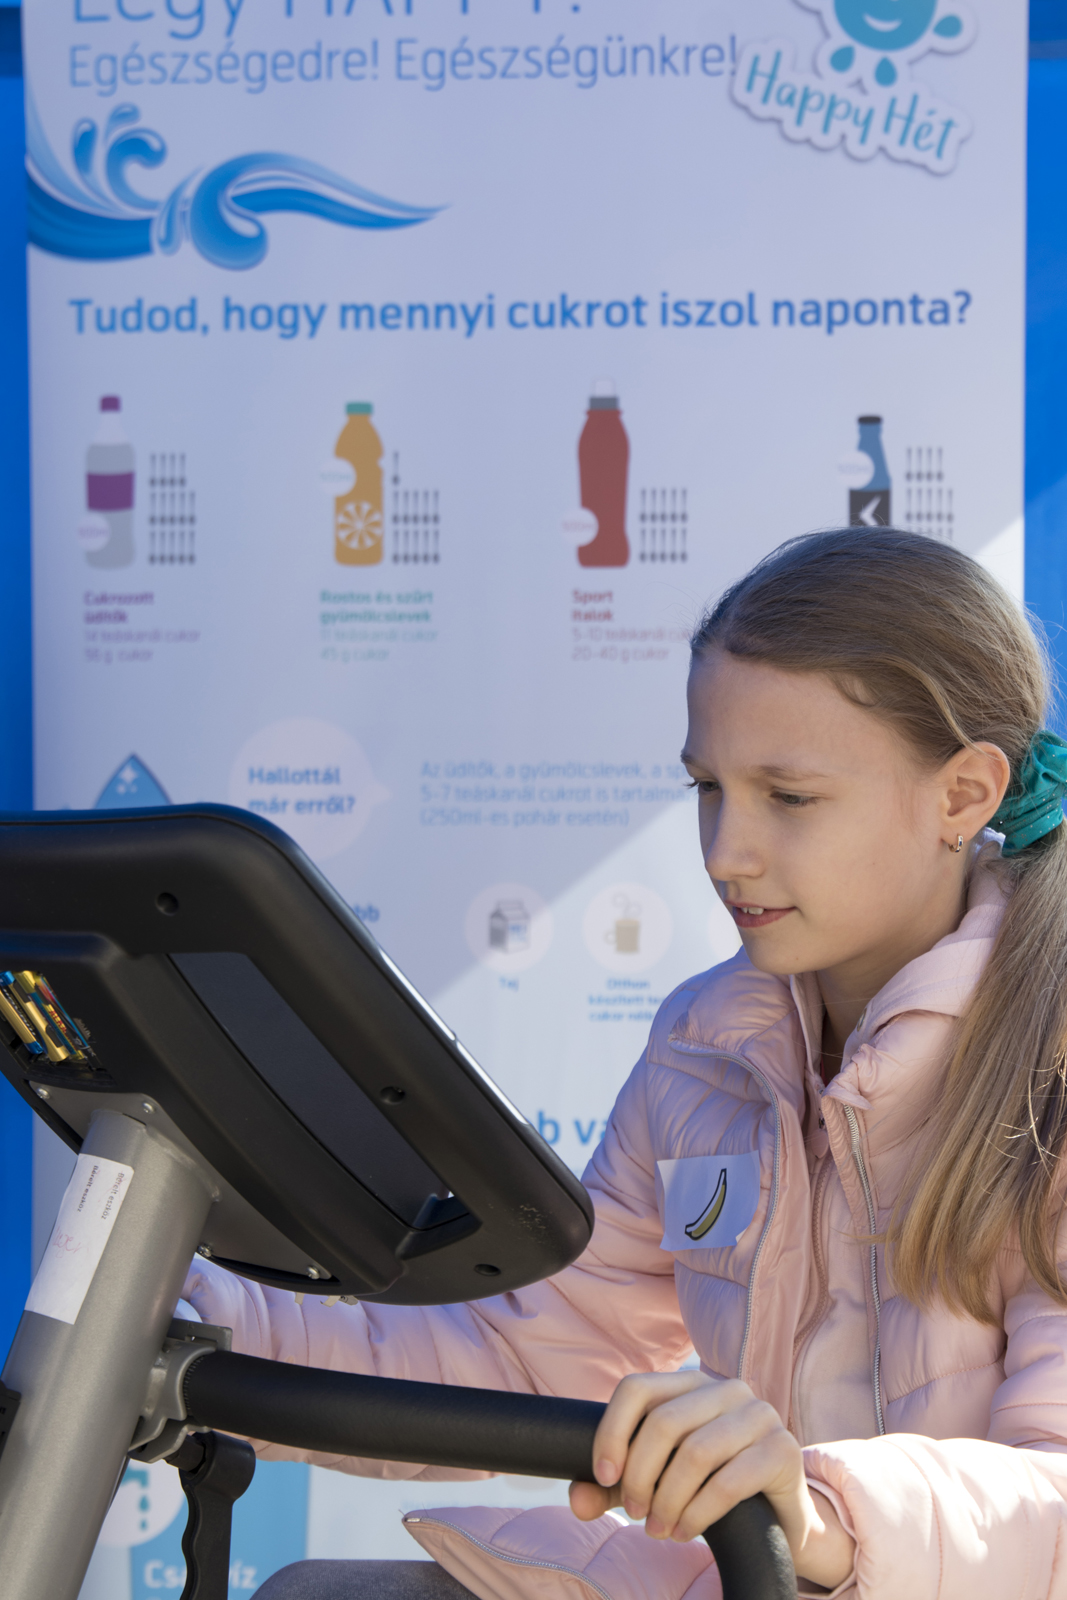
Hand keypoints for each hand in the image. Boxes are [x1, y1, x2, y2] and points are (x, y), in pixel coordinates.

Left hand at [568, 1371, 854, 1590]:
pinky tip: (686, 1531)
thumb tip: (578, 1499)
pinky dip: (698, 1512)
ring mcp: (759, 1414)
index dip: (612, 1431)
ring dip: (668, 1499)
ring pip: (695, 1452)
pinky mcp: (781, 1450)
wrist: (779, 1517)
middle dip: (639, 1475)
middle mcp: (726, 1388)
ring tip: (658, 1529)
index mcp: (690, 1382)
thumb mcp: (655, 1482)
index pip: (636, 1388)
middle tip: (636, 1513)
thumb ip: (615, 1486)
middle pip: (664, 1422)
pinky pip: (728, 1481)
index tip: (603, 1474)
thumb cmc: (709, 1488)